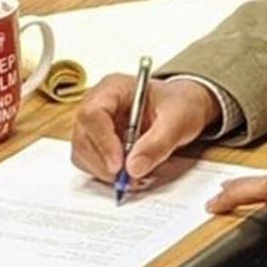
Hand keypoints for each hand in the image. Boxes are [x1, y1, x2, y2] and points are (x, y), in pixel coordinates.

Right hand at [71, 75, 220, 183]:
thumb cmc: (180, 104)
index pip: (93, 113)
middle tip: (129, 179)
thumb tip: (134, 168)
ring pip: (83, 154)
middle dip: (104, 163)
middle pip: (83, 137)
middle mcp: (98, 103)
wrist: (182, 108)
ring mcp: (94, 124)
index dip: (102, 141)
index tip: (119, 165)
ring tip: (135, 175)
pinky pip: (91, 163)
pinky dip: (107, 173)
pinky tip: (130, 172)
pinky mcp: (96, 142)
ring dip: (105, 171)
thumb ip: (158, 142)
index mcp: (114, 87)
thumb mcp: (178, 120)